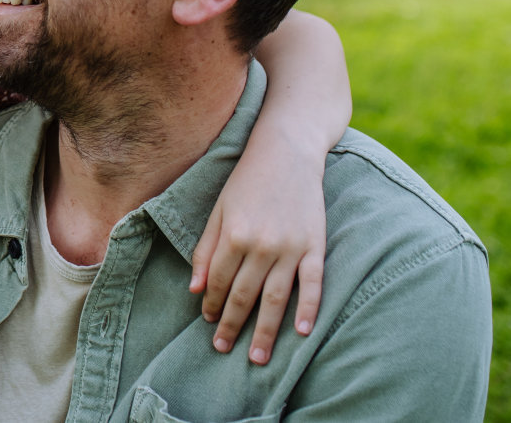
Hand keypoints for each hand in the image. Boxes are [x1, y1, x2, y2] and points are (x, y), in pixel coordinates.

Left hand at [189, 139, 325, 364]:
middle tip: (223, 349)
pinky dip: (309, 309)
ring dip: (265, 331)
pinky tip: (302, 333)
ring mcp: (291, 247)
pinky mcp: (315, 245)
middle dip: (232, 325)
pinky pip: (313, 284)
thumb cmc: (247, 180)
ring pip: (276, 299)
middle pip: (245, 296)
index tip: (209, 322)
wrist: (287, 152)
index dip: (212, 305)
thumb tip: (195, 288)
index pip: (219, 282)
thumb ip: (206, 249)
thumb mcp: (219, 210)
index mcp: (234, 235)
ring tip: (257, 357)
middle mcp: (261, 245)